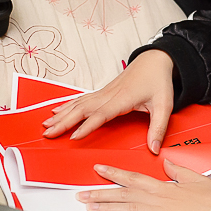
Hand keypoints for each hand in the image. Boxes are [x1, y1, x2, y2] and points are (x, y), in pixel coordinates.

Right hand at [43, 50, 174, 153]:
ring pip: (77, 104)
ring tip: (46, 125)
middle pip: (81, 109)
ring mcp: (103, 93)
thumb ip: (159, 128)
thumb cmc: (158, 81)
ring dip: (61, 114)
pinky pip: (81, 100)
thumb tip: (154, 149)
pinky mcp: (102, 92)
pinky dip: (66, 105)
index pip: (100, 115)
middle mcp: (108, 95)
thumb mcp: (165, 106)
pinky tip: (56, 110)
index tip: (73, 137)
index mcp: (122, 99)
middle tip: (48, 133)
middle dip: (63, 122)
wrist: (154, 60)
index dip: (86, 126)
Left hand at [76, 160, 210, 210]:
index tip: (98, 169)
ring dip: (107, 209)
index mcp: (163, 187)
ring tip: (90, 208)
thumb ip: (178, 171)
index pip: (132, 178)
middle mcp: (157, 199)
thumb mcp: (195, 178)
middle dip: (100, 193)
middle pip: (123, 194)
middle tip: (81, 195)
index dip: (113, 173)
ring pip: (128, 209)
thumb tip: (167, 163)